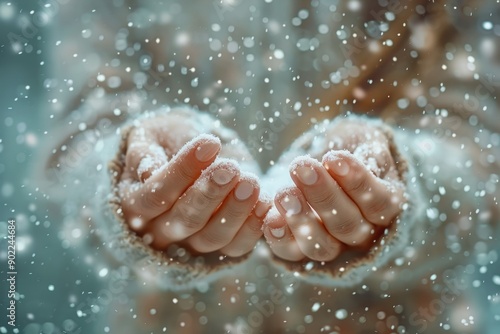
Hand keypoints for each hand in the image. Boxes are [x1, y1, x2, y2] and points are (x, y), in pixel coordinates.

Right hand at [118, 109, 269, 256]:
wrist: (194, 153)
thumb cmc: (167, 141)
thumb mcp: (150, 137)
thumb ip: (144, 152)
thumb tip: (148, 171)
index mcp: (136, 204)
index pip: (154, 195)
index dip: (181, 171)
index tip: (209, 143)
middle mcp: (159, 231)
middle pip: (183, 221)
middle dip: (209, 193)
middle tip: (231, 168)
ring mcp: (190, 243)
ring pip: (212, 237)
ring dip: (234, 211)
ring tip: (251, 182)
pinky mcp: (220, 247)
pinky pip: (236, 246)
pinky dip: (253, 227)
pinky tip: (264, 202)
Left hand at [262, 120, 406, 261]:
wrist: (320, 162)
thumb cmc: (349, 148)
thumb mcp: (365, 141)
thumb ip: (372, 153)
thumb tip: (370, 165)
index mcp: (385, 207)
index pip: (378, 203)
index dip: (357, 182)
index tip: (333, 156)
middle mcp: (363, 233)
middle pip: (348, 225)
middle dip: (323, 195)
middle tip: (301, 166)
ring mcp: (332, 245)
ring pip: (322, 246)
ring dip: (301, 220)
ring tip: (283, 193)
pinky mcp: (300, 248)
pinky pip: (291, 252)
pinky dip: (279, 238)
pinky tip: (270, 218)